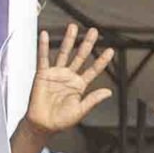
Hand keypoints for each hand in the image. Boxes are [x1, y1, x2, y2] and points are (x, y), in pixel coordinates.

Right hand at [25, 23, 114, 137]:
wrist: (43, 125)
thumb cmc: (61, 121)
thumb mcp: (80, 111)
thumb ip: (93, 100)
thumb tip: (109, 92)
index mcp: (79, 86)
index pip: (93, 70)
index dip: (101, 61)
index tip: (110, 50)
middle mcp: (69, 77)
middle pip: (80, 56)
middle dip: (87, 44)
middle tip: (94, 31)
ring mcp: (56, 74)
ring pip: (63, 53)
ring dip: (68, 40)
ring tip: (73, 27)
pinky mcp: (43, 74)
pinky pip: (43, 58)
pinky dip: (43, 46)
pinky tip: (44, 35)